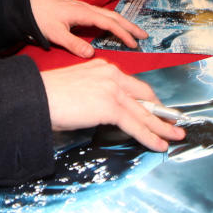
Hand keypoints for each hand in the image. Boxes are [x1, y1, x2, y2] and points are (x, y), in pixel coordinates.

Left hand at [30, 0, 147, 57]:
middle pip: (114, 16)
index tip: (133, 44)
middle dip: (130, 26)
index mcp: (83, 13)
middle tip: (144, 36)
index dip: (122, 34)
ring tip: (135, 33)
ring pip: (109, 14)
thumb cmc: (40, 17)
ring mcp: (84, 8)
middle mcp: (86, 8)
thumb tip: (91, 54)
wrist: (28, 2)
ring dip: (123, 23)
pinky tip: (115, 28)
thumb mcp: (55, 33)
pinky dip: (113, 22)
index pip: (108, 23)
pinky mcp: (80, 10)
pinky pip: (102, 15)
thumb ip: (73, 44)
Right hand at [41, 59, 185, 151]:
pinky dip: (150, 136)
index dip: (148, 99)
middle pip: (145, 95)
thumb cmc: (50, 96)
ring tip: (175, 135)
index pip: (133, 85)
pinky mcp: (111, 106)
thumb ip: (97, 97)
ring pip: (144, 112)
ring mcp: (113, 89)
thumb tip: (105, 114)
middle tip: (173, 122)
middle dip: (161, 111)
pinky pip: (136, 124)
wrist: (37, 96)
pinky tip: (159, 144)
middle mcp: (112, 74)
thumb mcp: (79, 89)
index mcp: (103, 68)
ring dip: (162, 127)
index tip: (157, 109)